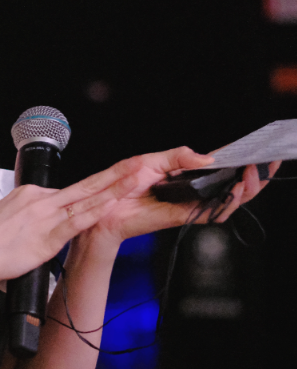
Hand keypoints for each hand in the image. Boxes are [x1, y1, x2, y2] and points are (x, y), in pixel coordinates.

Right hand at [0, 160, 141, 288]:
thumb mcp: (9, 219)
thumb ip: (30, 217)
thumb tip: (40, 224)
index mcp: (30, 193)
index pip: (69, 190)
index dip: (97, 184)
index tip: (116, 176)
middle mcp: (39, 198)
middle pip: (85, 185)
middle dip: (115, 174)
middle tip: (139, 163)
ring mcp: (45, 215)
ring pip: (87, 198)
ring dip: (115, 187)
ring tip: (138, 177)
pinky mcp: (47, 235)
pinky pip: (78, 220)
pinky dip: (98, 210)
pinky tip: (114, 203)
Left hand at [85, 147, 278, 247]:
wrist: (104, 207)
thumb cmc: (124, 183)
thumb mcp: (151, 160)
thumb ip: (179, 157)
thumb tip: (208, 159)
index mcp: (188, 172)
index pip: (223, 165)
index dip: (242, 160)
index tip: (260, 151)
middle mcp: (194, 189)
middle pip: (233, 185)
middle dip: (253, 176)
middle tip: (263, 164)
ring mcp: (192, 203)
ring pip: (229, 201)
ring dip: (245, 189)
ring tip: (249, 177)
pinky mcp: (185, 216)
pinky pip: (213, 213)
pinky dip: (227, 204)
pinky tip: (233, 191)